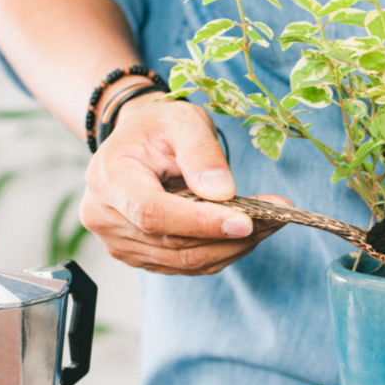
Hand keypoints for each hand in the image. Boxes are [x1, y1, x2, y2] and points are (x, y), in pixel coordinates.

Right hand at [79, 90, 289, 274]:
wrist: (139, 143)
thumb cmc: (159, 127)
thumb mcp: (182, 120)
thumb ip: (201, 152)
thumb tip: (223, 192)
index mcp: (109, 180)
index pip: (153, 213)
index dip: (200, 223)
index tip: (245, 221)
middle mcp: (106, 219)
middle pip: (174, 244)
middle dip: (231, 234)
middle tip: (278, 216)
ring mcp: (121, 243)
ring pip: (187, 261)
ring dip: (235, 246)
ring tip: (272, 221)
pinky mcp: (143, 257)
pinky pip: (189, 264)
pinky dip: (224, 251)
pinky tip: (250, 231)